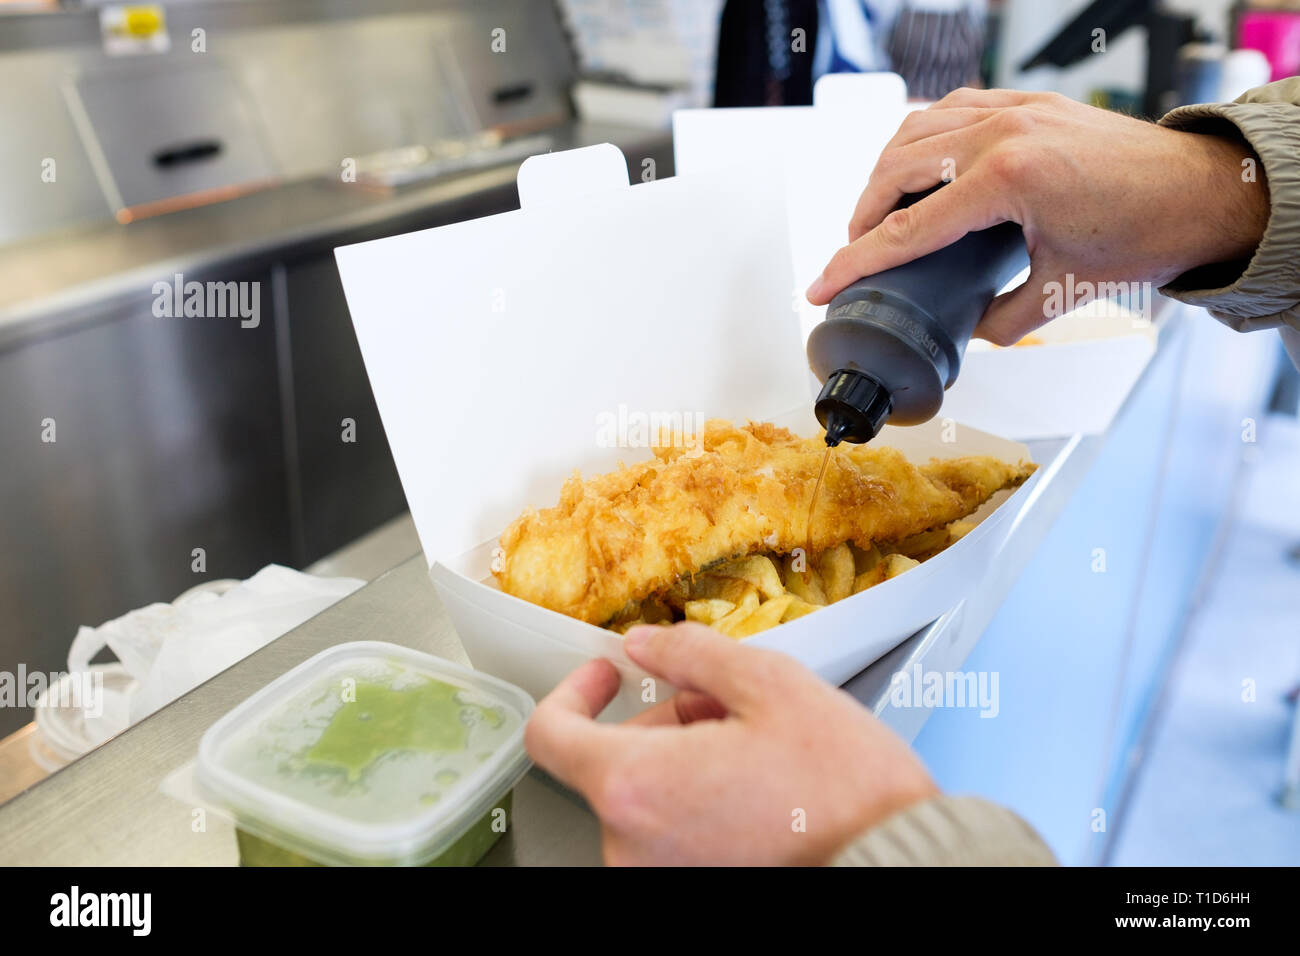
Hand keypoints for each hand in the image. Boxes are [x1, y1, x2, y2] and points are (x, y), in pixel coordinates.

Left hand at [524, 622, 937, 865]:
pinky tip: (756, 789)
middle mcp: (631, 846)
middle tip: (725, 705)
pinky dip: (697, 804)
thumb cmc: (843, 789)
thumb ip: (689, 654)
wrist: (898, 866)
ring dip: (684, 761)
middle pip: (612, 763)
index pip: (551, 735)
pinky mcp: (690, 895)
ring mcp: (658, 880)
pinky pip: (670, 838)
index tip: (604, 674)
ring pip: (646, 799)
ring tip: (755, 749)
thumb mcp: (769, 685)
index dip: (572, 692)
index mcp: (635, 786)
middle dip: (661, 721)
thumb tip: (643, 644)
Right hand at [805, 88, 1269, 344]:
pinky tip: (920, 164)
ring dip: (885, 170)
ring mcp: (1014, 109)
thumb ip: (1004, 317)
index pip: (907, 228)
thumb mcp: (1064, 291)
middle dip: (862, 214)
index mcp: (1007, 179)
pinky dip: (923, 137)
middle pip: (897, 168)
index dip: (856, 262)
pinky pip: (952, 108)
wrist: (1202, 190)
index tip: (821, 284)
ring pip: (917, 129)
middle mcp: (1003, 133)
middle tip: (852, 252)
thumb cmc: (1146, 231)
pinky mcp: (1027, 102)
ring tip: (877, 210)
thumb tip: (971, 330)